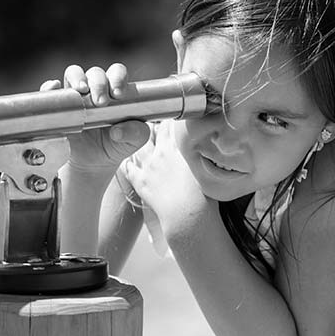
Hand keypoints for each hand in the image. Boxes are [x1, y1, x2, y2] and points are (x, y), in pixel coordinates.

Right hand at [40, 63, 149, 173]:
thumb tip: (118, 131)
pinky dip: (50, 87)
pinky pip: (50, 90)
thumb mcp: (134, 142)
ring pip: (73, 73)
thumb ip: (136, 133)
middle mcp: (94, 88)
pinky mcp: (58, 106)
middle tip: (101, 102)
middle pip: (95, 73)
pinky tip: (55, 88)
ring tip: (81, 91)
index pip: (116, 72)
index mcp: (115, 90)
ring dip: (77, 78)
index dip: (118, 78)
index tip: (118, 95)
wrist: (93, 163)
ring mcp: (75, 95)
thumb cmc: (117, 144)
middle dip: (99, 84)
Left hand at [121, 124, 211, 239]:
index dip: (169, 121)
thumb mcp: (206, 167)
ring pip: (137, 146)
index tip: (171, 122)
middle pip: (150, 130)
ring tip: (141, 142)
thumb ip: (202, 152)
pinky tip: (130, 160)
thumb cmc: (203, 194)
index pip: (169, 124)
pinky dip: (129, 162)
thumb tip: (206, 145)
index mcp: (177, 147)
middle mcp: (160, 153)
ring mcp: (148, 167)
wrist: (188, 215)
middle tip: (153, 128)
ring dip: (138, 143)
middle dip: (151, 127)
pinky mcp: (140, 182)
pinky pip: (128, 167)